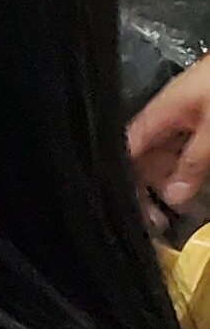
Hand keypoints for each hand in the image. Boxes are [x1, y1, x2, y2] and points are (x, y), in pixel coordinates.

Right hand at [133, 57, 209, 214]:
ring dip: (175, 177)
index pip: (129, 147)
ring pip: (170, 152)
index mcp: (163, 111)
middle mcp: (170, 114)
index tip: (135, 210)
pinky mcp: (205, 118)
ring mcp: (189, 115)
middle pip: (148, 153)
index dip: (126, 177)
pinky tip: (196, 180)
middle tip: (163, 217)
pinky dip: (191, 164)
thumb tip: (173, 197)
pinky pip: (189, 146)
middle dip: (153, 184)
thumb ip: (194, 162)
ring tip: (183, 203)